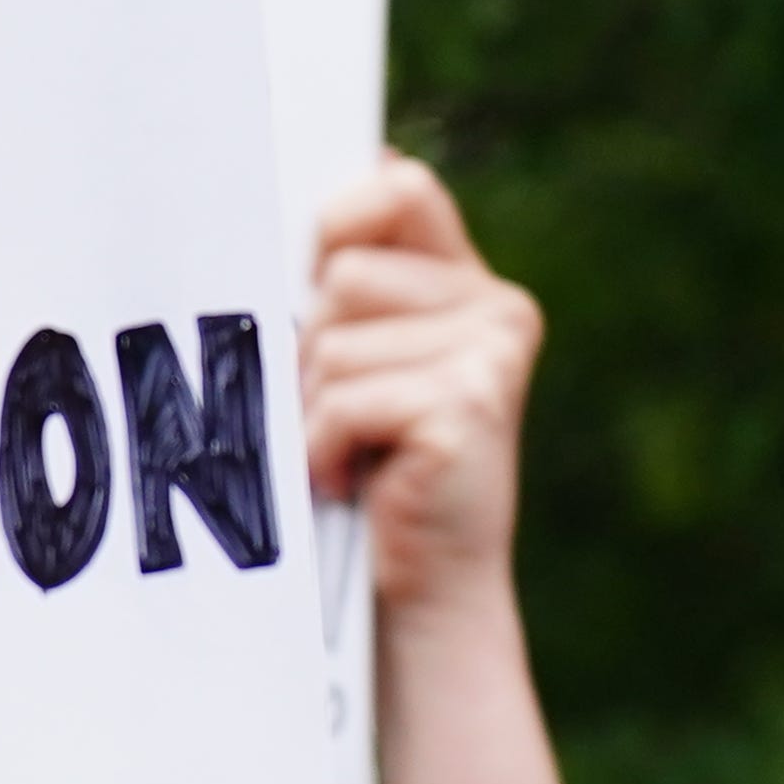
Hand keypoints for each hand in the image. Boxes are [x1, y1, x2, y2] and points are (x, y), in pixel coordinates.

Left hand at [303, 152, 539, 629]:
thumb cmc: (370, 480)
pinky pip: (342, 399)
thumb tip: (287, 207)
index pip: (400, 188)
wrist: (420, 595)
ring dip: (316, 410)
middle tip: (340, 417)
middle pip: (343, 276)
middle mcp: (496, 308)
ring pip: (333, 341)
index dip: (338, 217)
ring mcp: (489, 352)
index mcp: (469, 287)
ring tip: (351, 455)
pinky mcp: (468, 403)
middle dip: (312, 352)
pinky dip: (325, 450)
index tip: (309, 275)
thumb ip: (341, 294)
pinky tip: (355, 480)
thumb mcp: (356, 369)